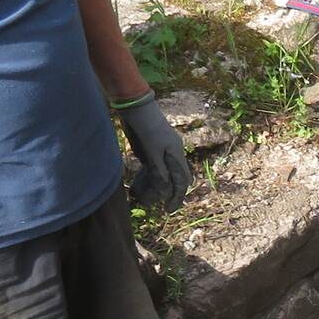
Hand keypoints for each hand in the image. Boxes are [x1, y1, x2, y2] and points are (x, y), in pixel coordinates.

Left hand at [115, 91, 191, 213]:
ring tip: (150, 198)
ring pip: (165, 173)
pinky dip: (150, 177)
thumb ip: (159, 172)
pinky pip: (155, 167)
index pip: (182, 180)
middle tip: (164, 206)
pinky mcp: (152, 148)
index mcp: (176, 154)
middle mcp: (172, 154)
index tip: (169, 210)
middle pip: (176, 178)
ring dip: (160, 186)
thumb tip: (166, 192)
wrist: (137, 109)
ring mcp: (163, 151)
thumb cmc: (146, 129)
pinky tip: (141, 184)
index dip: (177, 196)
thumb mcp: (152, 153)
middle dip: (171, 193)